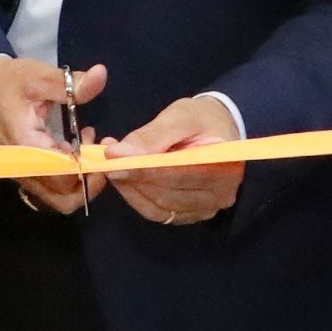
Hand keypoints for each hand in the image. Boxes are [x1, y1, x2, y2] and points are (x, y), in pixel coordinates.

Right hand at [0, 56, 109, 215]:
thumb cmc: (5, 82)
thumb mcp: (38, 76)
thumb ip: (70, 83)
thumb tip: (101, 74)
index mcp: (26, 147)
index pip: (63, 177)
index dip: (89, 168)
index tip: (102, 146)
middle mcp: (22, 169)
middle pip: (63, 199)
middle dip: (89, 182)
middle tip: (99, 152)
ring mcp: (22, 174)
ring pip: (57, 198)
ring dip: (80, 180)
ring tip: (87, 147)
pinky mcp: (23, 172)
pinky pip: (50, 187)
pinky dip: (68, 176)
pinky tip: (75, 147)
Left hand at [108, 93, 246, 222]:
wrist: (218, 129)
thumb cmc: (203, 119)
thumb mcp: (180, 116)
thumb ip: (151, 135)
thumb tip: (118, 153)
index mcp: (225, 168)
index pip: (178, 175)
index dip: (142, 170)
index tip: (113, 160)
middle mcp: (220, 196)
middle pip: (166, 195)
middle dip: (132, 178)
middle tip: (107, 161)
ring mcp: (206, 209)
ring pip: (158, 208)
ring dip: (131, 189)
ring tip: (114, 167)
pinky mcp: (190, 214)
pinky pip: (158, 213)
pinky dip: (137, 198)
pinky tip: (126, 180)